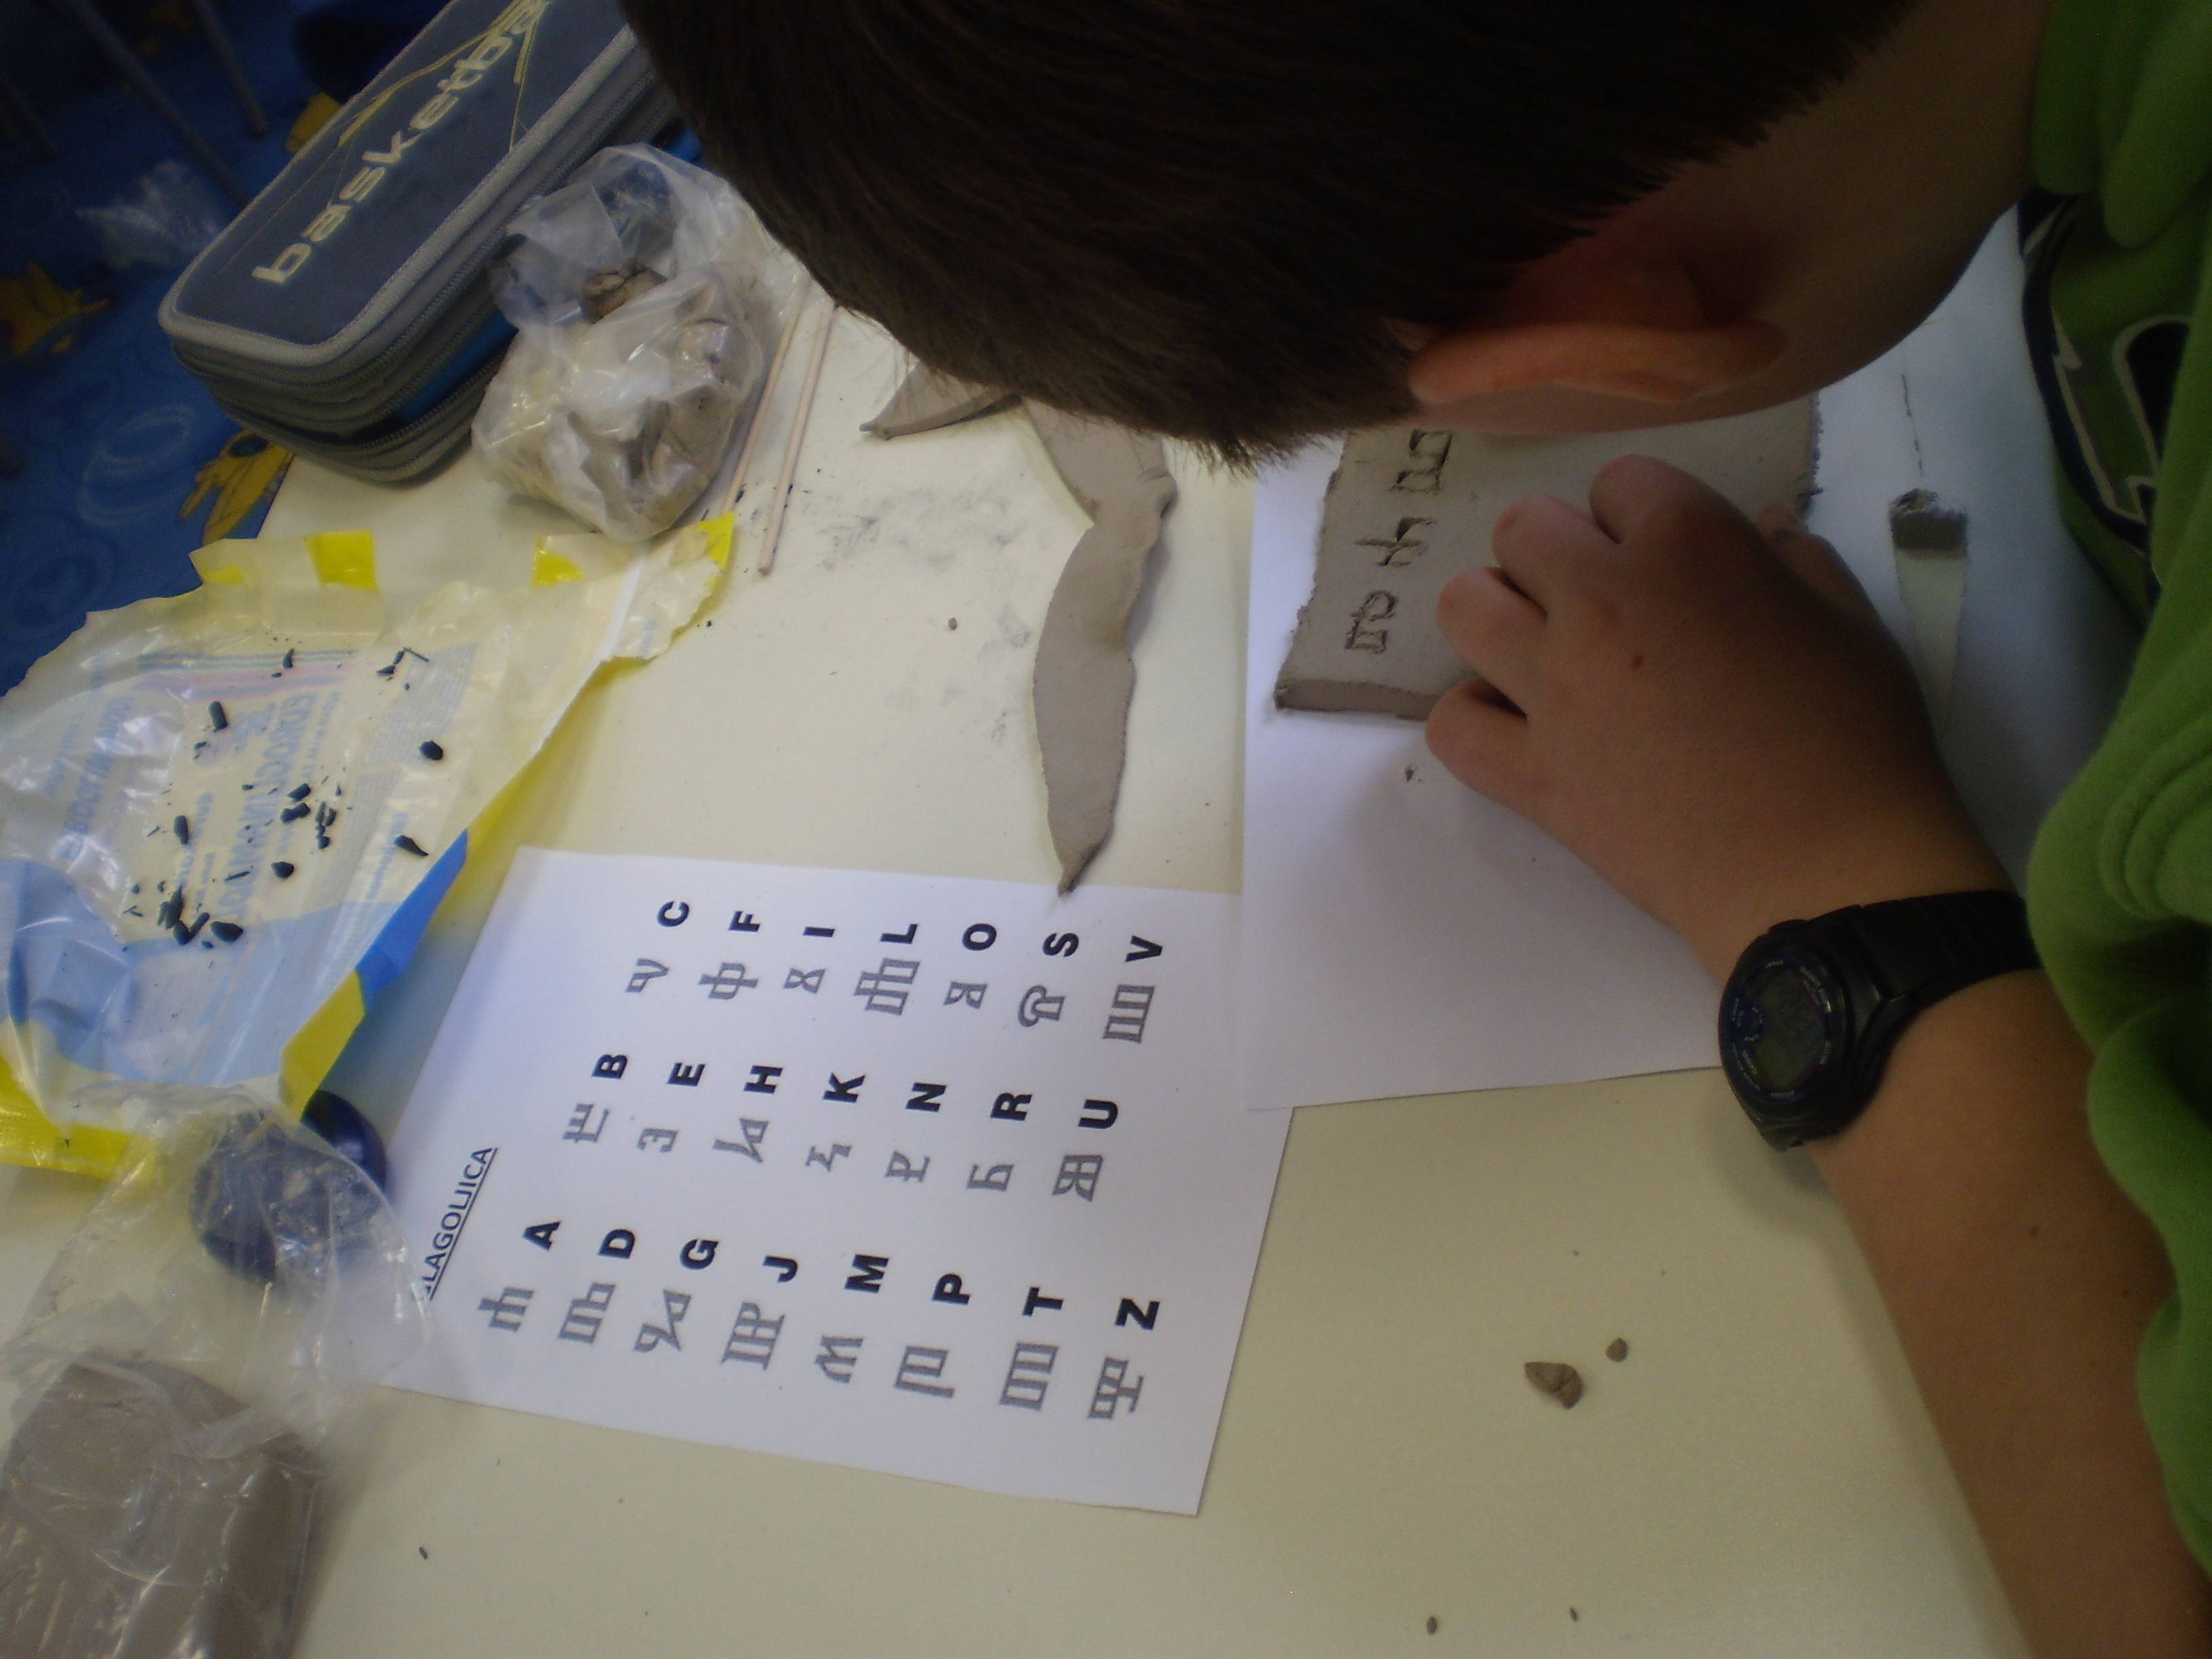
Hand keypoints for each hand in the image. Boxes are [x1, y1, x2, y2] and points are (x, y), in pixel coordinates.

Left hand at [1424, 455, 2007, 978]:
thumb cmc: (1855, 738)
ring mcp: (1554, 688)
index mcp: (1688, 544)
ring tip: (1545, 651)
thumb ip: (1796, 559)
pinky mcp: (1530, 773)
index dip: (1643, 516)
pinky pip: (1451, 722)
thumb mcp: (1851, 621)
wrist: (1825, 869)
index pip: (1619, 480)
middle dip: (1559, 553)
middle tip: (1602, 603)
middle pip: (1523, 529)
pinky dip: (1475, 719)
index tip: (1668, 561)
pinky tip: (1521, 727)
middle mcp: (1602, 601)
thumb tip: (1763, 524)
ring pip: (1464, 606)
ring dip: (1498, 615)